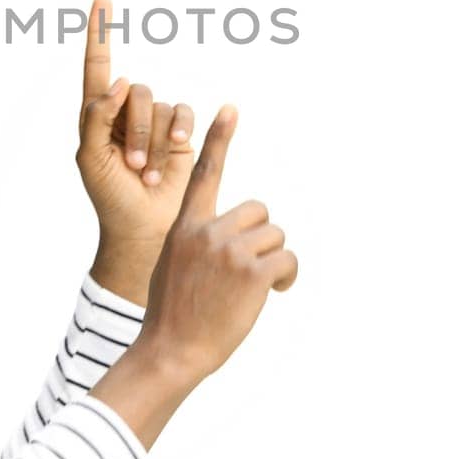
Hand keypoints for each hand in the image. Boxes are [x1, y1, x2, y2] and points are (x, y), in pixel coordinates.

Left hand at [76, 0, 195, 257]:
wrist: (141, 226)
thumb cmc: (109, 195)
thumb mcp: (89, 157)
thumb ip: (96, 115)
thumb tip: (120, 81)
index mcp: (98, 114)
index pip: (98, 67)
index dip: (100, 34)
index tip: (101, 0)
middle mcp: (127, 112)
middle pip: (137, 92)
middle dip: (135, 130)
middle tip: (129, 165)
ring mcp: (155, 123)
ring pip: (161, 105)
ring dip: (153, 142)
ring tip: (146, 172)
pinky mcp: (181, 134)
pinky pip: (184, 114)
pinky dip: (181, 130)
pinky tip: (178, 147)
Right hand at [139, 104, 297, 383]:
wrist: (171, 350)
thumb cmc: (173, 314)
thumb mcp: (174, 264)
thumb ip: (198, 242)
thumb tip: (232, 239)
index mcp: (186, 225)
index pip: (204, 173)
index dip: (219, 139)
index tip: (231, 109)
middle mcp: (207, 231)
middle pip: (258, 212)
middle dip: (261, 239)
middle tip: (250, 271)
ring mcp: (230, 250)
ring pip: (275, 237)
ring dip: (274, 262)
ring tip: (256, 288)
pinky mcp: (252, 273)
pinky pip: (287, 261)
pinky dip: (287, 278)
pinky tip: (274, 293)